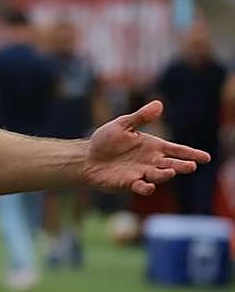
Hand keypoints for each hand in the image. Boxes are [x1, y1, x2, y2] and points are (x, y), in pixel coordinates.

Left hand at [84, 101, 210, 194]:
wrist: (86, 158)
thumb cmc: (105, 141)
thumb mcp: (122, 125)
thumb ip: (140, 118)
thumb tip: (159, 104)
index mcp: (152, 146)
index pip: (177, 150)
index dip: (191, 154)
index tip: (206, 158)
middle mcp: (150, 161)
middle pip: (172, 164)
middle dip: (182, 165)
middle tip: (191, 166)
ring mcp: (141, 173)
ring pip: (158, 176)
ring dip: (165, 175)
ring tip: (170, 171)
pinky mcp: (128, 183)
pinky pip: (140, 187)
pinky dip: (145, 187)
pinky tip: (148, 186)